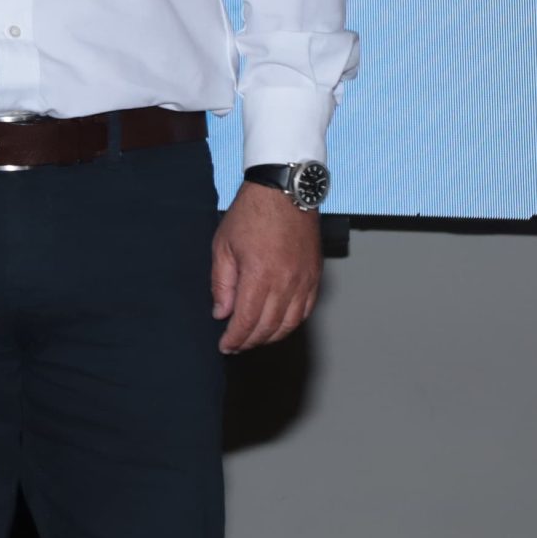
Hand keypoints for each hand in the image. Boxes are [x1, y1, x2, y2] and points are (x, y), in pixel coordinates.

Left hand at [211, 181, 321, 352]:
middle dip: (250, 341)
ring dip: (270, 337)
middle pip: (268, 327)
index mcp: (259, 275)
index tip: (225, 346)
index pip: (247, 321)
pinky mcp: (315, 277)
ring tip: (254, 338)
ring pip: (289, 324)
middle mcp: (285, 283)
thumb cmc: (251, 213)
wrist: (284, 191)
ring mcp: (304, 281)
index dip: (235, 339)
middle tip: (236, 345)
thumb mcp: (223, 245)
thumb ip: (222, 283)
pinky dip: (290, 324)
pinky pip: (305, 311)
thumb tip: (221, 313)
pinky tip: (277, 325)